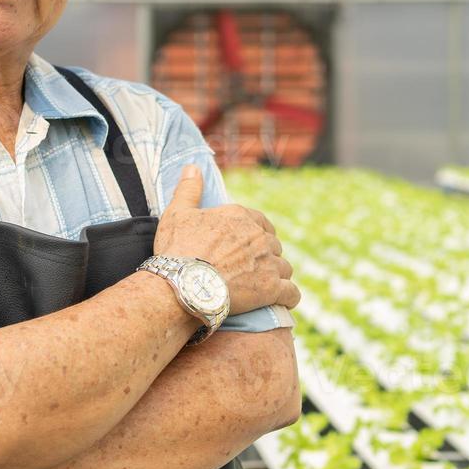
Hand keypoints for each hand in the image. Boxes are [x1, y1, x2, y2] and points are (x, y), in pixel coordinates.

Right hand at [154, 164, 299, 314]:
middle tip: (250, 270)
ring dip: (276, 277)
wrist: (182, 286)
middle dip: (265, 257)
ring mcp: (268, 263)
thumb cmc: (177, 250)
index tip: (247, 248)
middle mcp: (259, 237)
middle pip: (272, 246)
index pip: (260, 223)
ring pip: (284, 268)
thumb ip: (188, 189)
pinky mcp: (272, 289)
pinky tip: (283, 301)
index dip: (255, 235)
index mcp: (240, 216)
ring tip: (263, 288)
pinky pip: (291, 293)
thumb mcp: (177, 214)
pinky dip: (288, 297)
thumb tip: (193, 166)